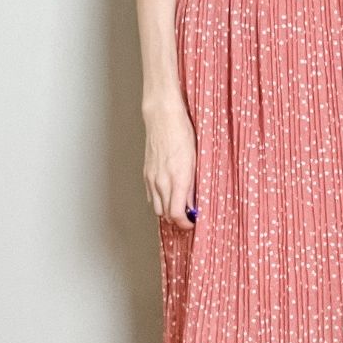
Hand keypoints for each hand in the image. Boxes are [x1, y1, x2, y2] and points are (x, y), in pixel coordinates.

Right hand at [143, 98, 197, 228]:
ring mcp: (151, 178)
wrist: (163, 118)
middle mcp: (162, 182)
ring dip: (167, 211)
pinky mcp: (146, 173)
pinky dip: (159, 200)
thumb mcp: (196, 161)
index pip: (177, 214)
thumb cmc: (183, 135)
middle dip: (177, 219)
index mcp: (178, 180)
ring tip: (179, 206)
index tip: (193, 223)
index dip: (185, 224)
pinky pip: (150, 196)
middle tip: (189, 216)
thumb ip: (193, 186)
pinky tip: (168, 194)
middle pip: (166, 215)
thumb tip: (193, 204)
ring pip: (156, 207)